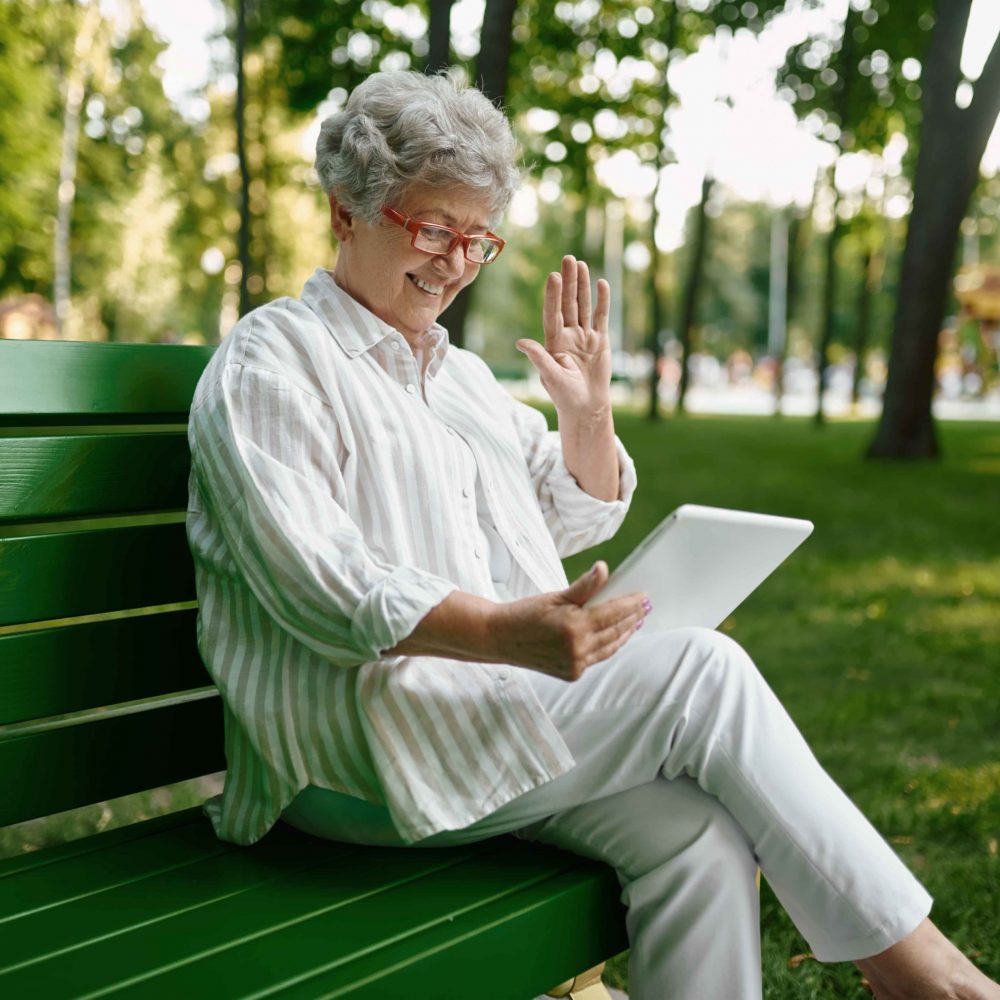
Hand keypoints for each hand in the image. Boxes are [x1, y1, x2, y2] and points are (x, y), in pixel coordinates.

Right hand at [488, 562, 649, 681]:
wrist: (500, 638)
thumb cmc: (526, 613)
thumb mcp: (556, 596)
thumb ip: (584, 586)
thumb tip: (603, 569)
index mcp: (575, 626)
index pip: (613, 613)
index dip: (630, 605)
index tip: (643, 597)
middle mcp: (578, 649)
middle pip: (615, 631)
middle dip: (632, 619)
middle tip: (644, 607)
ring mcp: (575, 664)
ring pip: (609, 647)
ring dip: (624, 634)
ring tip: (635, 622)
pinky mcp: (572, 674)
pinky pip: (597, 658)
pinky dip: (608, 646)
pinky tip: (614, 637)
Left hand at [515, 255, 612, 416]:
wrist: (586, 406)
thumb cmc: (565, 395)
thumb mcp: (550, 376)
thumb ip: (538, 357)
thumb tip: (520, 343)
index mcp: (553, 341)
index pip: (553, 313)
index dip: (553, 296)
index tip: (553, 276)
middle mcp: (568, 334)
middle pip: (568, 303)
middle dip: (568, 282)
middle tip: (568, 259)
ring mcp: (584, 335)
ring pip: (583, 305)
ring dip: (583, 286)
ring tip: (580, 264)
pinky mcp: (600, 340)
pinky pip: (601, 317)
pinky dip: (602, 301)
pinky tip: (601, 283)